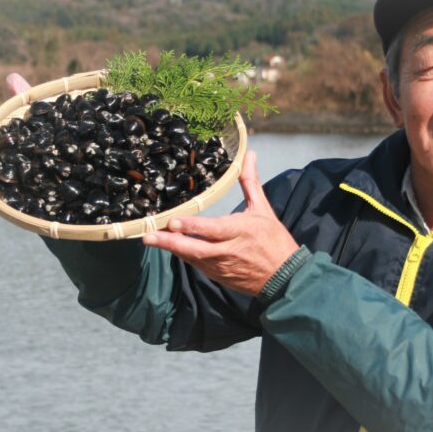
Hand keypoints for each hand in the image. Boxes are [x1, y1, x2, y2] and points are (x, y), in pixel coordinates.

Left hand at [142, 150, 299, 296]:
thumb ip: (250, 182)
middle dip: (170, 242)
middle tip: (148, 236)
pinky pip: (197, 265)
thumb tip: (250, 155)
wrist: (285, 277)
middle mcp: (228, 251)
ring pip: (192, 258)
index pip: (212, 229)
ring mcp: (221, 267)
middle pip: (194, 248)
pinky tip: (170, 246)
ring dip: (172, 249)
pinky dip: (184, 255)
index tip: (172, 221)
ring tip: (151, 239)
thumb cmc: (274, 240)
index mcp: (240, 232)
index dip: (191, 227)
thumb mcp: (263, 209)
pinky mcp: (218, 276)